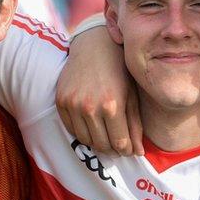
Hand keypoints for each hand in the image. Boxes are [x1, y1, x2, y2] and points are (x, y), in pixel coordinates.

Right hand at [55, 27, 142, 154]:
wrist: (94, 46)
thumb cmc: (119, 70)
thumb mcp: (132, 95)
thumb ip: (135, 125)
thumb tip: (138, 152)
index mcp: (112, 105)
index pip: (119, 143)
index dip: (125, 150)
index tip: (128, 148)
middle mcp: (90, 107)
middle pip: (102, 145)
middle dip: (112, 148)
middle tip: (117, 144)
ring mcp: (73, 104)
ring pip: (86, 140)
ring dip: (97, 142)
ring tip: (105, 134)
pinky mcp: (61, 101)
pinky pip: (71, 129)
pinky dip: (82, 132)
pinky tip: (92, 125)